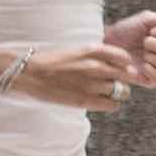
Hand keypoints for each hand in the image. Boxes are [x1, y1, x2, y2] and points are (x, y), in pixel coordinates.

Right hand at [9, 39, 140, 111]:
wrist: (29, 73)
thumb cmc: (50, 61)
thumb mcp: (76, 50)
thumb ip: (95, 56)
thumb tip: (111, 64)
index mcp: (92, 50)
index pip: (124, 57)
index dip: (125, 64)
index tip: (121, 68)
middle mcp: (96, 66)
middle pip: (126, 75)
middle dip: (124, 79)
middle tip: (118, 82)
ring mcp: (91, 84)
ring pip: (122, 91)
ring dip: (118, 93)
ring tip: (108, 93)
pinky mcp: (85, 100)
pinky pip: (112, 105)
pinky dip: (112, 104)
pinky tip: (104, 102)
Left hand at [107, 11, 155, 87]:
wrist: (108, 44)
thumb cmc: (127, 30)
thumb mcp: (146, 19)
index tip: (151, 30)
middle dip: (154, 43)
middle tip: (144, 42)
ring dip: (150, 55)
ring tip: (141, 53)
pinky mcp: (152, 81)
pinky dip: (149, 70)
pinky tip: (140, 65)